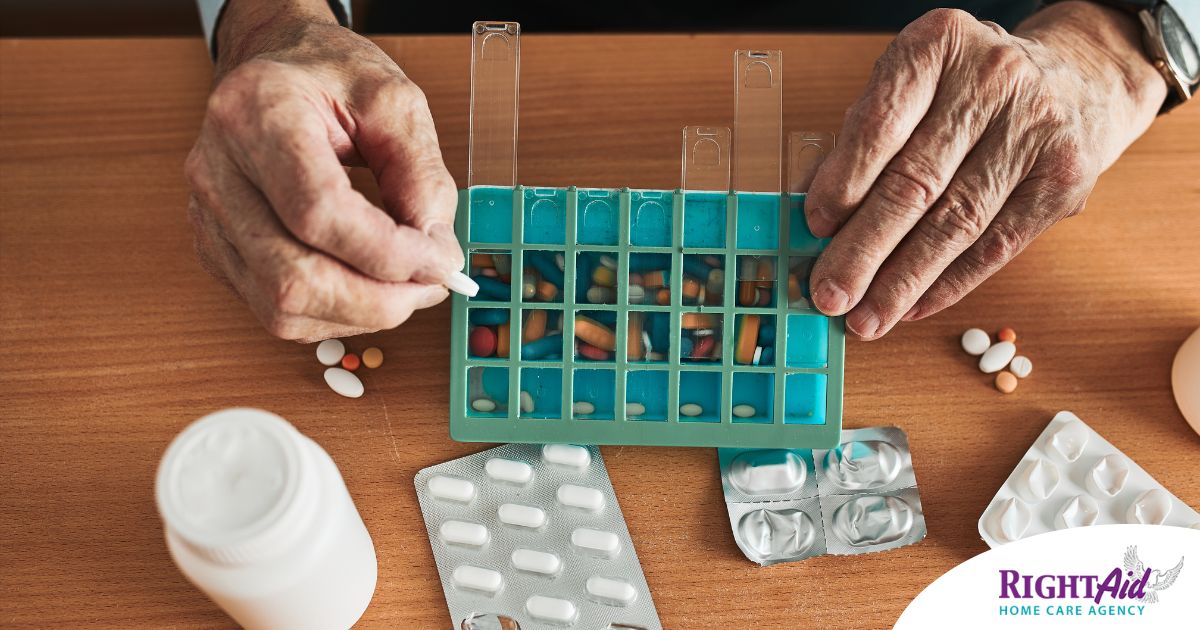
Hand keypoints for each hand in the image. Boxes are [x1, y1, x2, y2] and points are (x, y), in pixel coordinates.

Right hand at [185, 0, 463, 341]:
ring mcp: (209, 217)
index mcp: (257, 114)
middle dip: (378, 300)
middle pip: (292, 277)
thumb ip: (422, 176)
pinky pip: (275, 312)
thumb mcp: (396, 102)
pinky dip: (334, 315)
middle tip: (433, 284)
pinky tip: (368, 288)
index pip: (317, 212)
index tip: (440, 260)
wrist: (275, 66)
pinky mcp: (216, 250)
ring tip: (406, 286)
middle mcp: (217, 170)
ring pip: (281, 307)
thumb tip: (436, 254)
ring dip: (360, 314)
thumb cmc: (330, 76)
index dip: (387, 252)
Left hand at [805, 2, 1166, 339]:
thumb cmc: (968, 88)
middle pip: (917, 181)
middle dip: (864, 249)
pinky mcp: (1063, 179)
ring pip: (956, 222)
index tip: (814, 227)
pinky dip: (949, 283)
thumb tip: (813, 214)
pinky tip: (911, 307)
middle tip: (829, 293)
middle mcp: (992, 81)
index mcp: (938, 45)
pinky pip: (996, 245)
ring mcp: (1035, 129)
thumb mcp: (911, 86)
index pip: (881, 122)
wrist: (1076, 79)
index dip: (844, 182)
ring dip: (903, 280)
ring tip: (865, 318)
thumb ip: (861, 140)